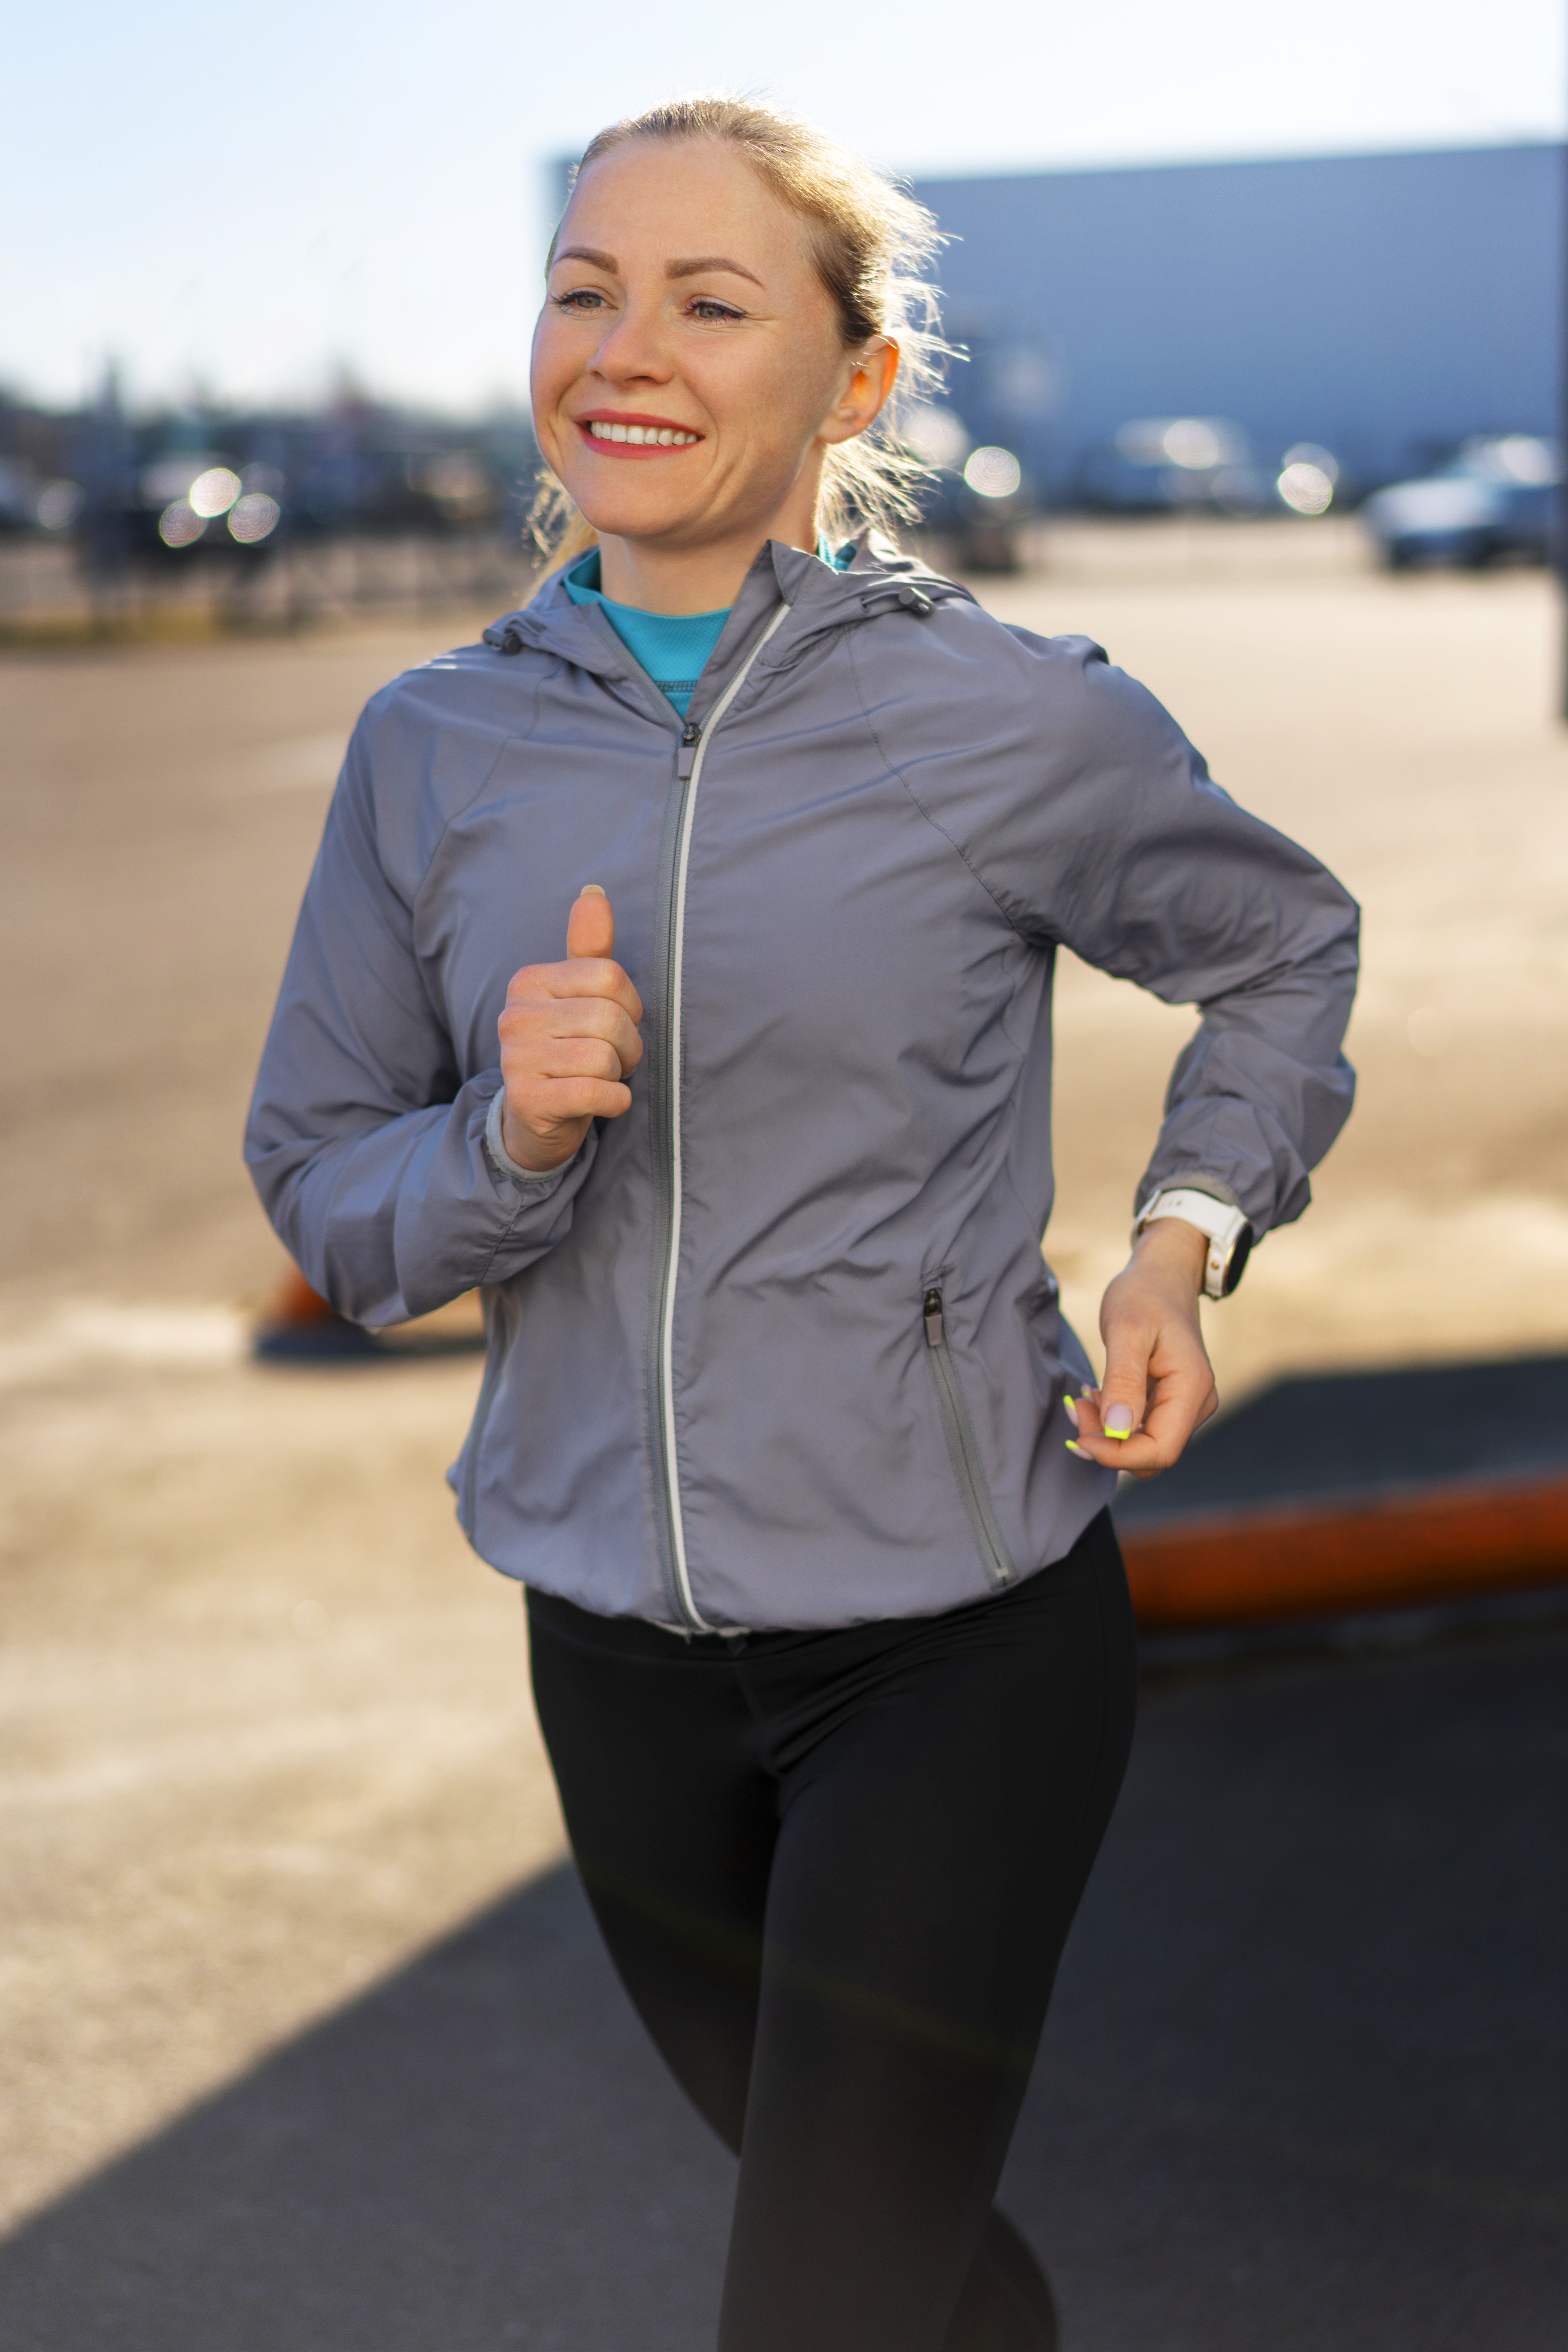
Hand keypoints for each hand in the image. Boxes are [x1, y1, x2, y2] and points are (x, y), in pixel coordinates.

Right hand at [496, 886, 643, 1172]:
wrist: (537, 1119)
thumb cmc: (568, 1050)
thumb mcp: (579, 996)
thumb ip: (589, 949)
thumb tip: (594, 893)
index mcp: (530, 981)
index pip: (610, 975)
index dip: (631, 1005)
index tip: (617, 1024)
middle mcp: (516, 1015)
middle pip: (610, 1018)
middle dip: (629, 1045)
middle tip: (614, 1059)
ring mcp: (516, 1059)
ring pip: (604, 1057)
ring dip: (618, 1075)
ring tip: (601, 1078)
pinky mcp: (526, 1100)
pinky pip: (595, 1093)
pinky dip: (614, 1101)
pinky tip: (601, 1101)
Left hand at [1064, 1219, 1218, 1479]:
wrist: (1161, 1278)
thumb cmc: (1144, 1297)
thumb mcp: (1126, 1330)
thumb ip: (1123, 1380)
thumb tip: (1118, 1429)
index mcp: (1192, 1389)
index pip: (1160, 1451)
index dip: (1117, 1455)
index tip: (1080, 1436)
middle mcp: (1197, 1404)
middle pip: (1151, 1455)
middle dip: (1108, 1444)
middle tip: (1076, 1406)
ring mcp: (1187, 1406)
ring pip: (1144, 1447)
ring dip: (1107, 1434)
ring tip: (1083, 1398)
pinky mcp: (1172, 1404)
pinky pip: (1142, 1431)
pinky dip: (1113, 1424)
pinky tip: (1096, 1398)